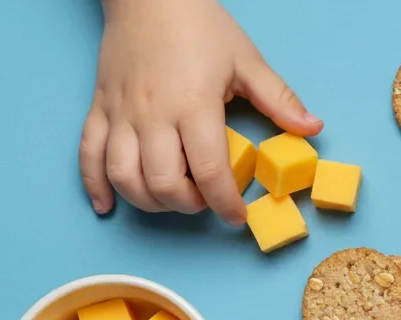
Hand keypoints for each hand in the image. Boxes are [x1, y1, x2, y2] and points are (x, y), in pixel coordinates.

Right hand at [81, 0, 321, 223]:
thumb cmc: (199, 24)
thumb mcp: (246, 61)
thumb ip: (279, 100)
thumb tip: (314, 128)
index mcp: (193, 106)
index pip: (209, 172)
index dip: (226, 203)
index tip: (238, 216)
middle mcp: (152, 115)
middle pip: (163, 183)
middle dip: (188, 205)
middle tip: (206, 200)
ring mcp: (121, 114)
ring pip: (123, 177)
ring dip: (148, 201)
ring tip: (170, 200)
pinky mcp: (99, 108)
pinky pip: (87, 155)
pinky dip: (94, 185)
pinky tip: (107, 205)